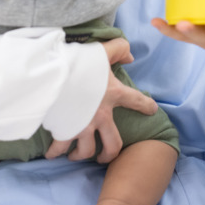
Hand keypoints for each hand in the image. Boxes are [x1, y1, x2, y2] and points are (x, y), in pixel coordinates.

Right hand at [44, 40, 156, 163]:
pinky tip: (51, 154)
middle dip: (110, 154)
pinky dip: (55, 153)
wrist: (52, 72)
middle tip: (106, 156)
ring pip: (87, 151)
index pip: (136, 100)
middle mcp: (101, 115)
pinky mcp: (64, 129)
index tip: (152, 110)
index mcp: (113, 94)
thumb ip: (119, 49)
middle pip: (113, 144)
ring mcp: (82, 125)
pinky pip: (60, 147)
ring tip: (77, 155)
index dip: (146, 105)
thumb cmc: (79, 60)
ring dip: (82, 155)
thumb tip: (130, 57)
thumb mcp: (103, 51)